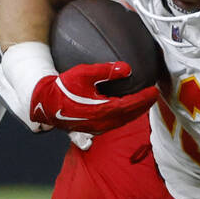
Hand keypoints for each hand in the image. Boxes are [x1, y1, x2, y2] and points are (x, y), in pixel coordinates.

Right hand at [29, 62, 155, 134]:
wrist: (45, 103)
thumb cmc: (62, 88)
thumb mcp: (84, 74)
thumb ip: (106, 70)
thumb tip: (127, 68)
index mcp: (103, 110)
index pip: (131, 105)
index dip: (144, 99)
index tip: (154, 91)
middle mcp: (102, 123)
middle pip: (130, 116)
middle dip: (143, 106)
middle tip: (153, 97)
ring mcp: (96, 128)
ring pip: (122, 122)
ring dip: (134, 113)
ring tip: (143, 104)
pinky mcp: (91, 130)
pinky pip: (114, 125)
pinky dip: (124, 118)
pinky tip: (125, 112)